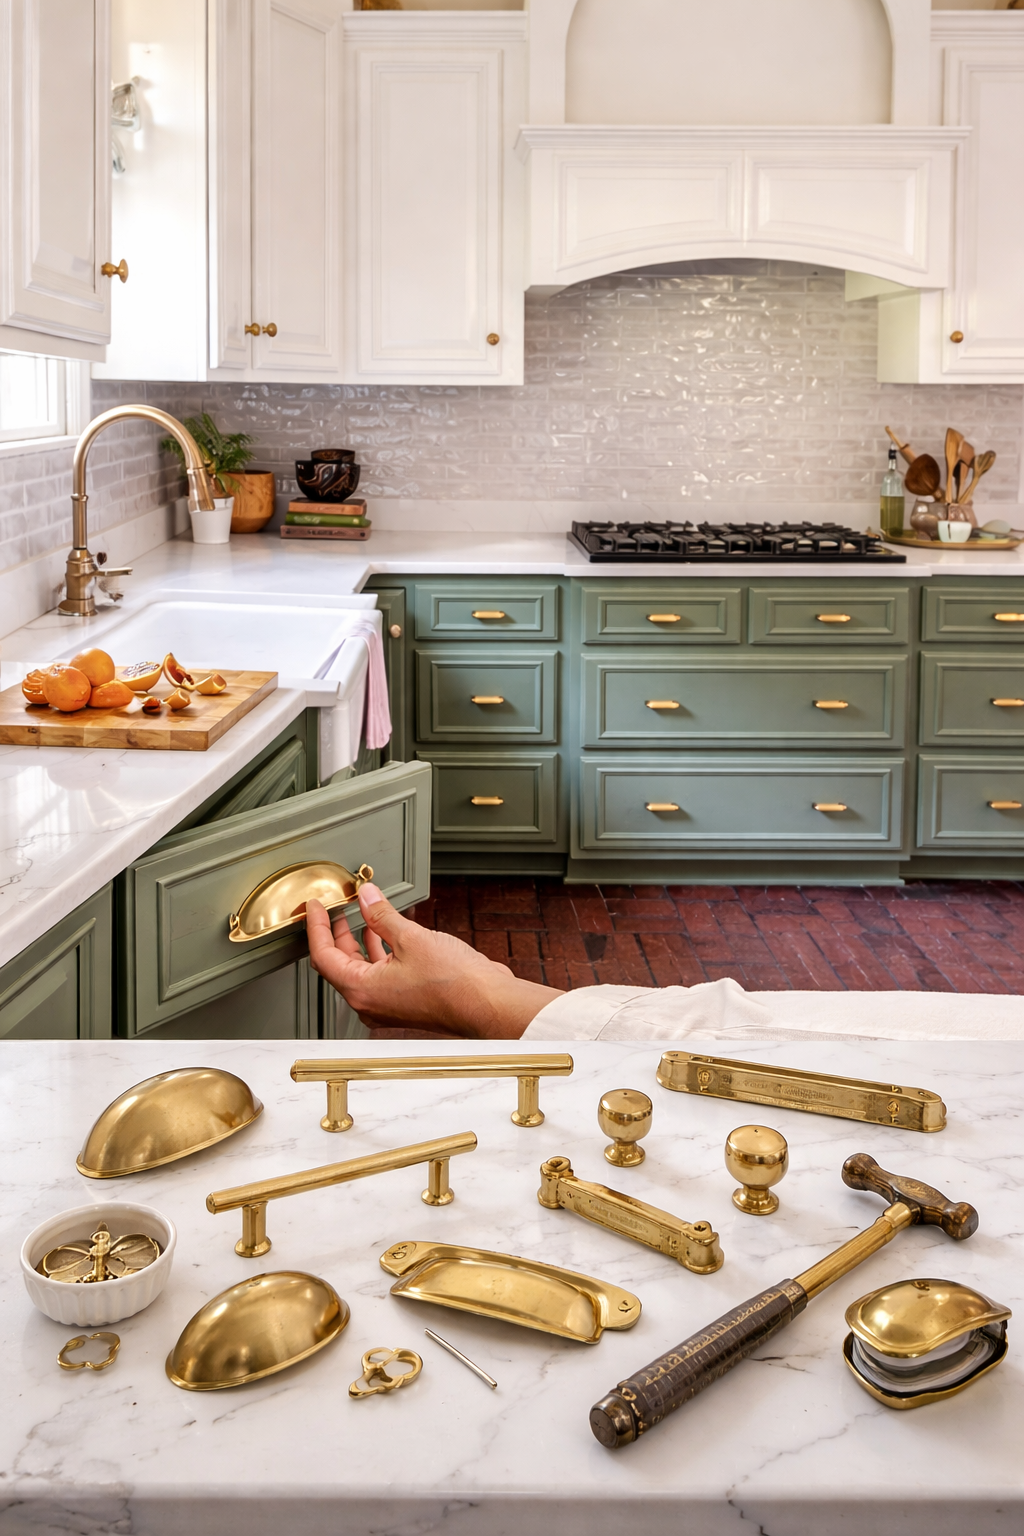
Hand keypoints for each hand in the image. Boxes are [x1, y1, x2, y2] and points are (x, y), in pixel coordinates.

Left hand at [306, 883, 562, 1038]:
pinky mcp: (404, 1003)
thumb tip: (367, 898)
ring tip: (363, 915)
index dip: (317, 927)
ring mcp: (388, 1005)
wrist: (488, 1004)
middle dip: (337, 933)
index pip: (323, 956)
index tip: (315, 908)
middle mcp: (370, 1002)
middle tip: (335, 909)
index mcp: (362, 989)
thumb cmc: (455, 984)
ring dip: (360, 941)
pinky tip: (389, 934)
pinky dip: (379, 953)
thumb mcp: (412, 938)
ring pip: (361, 970)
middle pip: (339, 964)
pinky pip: (381, 976)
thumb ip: (383, 915)